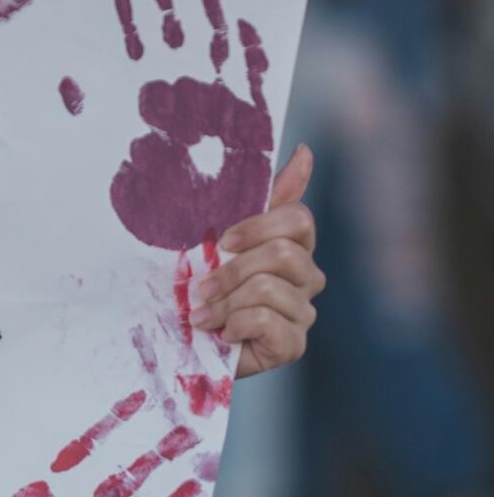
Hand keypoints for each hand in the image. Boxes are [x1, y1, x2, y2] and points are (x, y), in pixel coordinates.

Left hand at [189, 144, 323, 375]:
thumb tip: (305, 151)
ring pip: (269, 288)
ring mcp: (303, 313)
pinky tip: (223, 334)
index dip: (260, 226)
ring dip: (225, 302)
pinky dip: (235, 325)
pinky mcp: (292, 345)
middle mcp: (307, 278)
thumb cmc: (210, 283)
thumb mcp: (226, 237)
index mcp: (294, 246)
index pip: (299, 219)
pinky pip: (267, 321)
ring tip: (203, 315)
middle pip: (283, 254)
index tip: (223, 240)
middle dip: (232, 270)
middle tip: (202, 286)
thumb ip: (267, 196)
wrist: (188, 339)